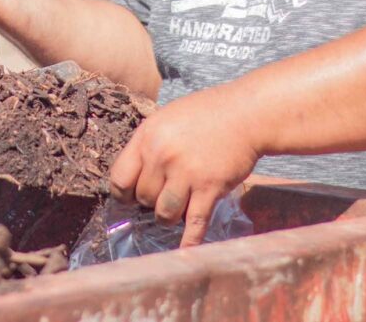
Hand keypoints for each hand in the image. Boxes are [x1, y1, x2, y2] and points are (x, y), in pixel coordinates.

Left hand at [108, 83, 259, 246]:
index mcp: (147, 137)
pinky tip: (185, 251)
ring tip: (178, 208)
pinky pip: (194, 222)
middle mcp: (162, 156)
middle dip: (151, 202)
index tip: (129, 199)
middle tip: (165, 195)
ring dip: (168, 217)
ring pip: (164, 214)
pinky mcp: (210, 188)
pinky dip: (189, 240)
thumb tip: (132, 178)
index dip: (122, 194)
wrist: (245, 115)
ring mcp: (186, 173)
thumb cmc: (205, 114)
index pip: (120, 178)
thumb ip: (148, 146)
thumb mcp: (166, 119)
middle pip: (143, 198)